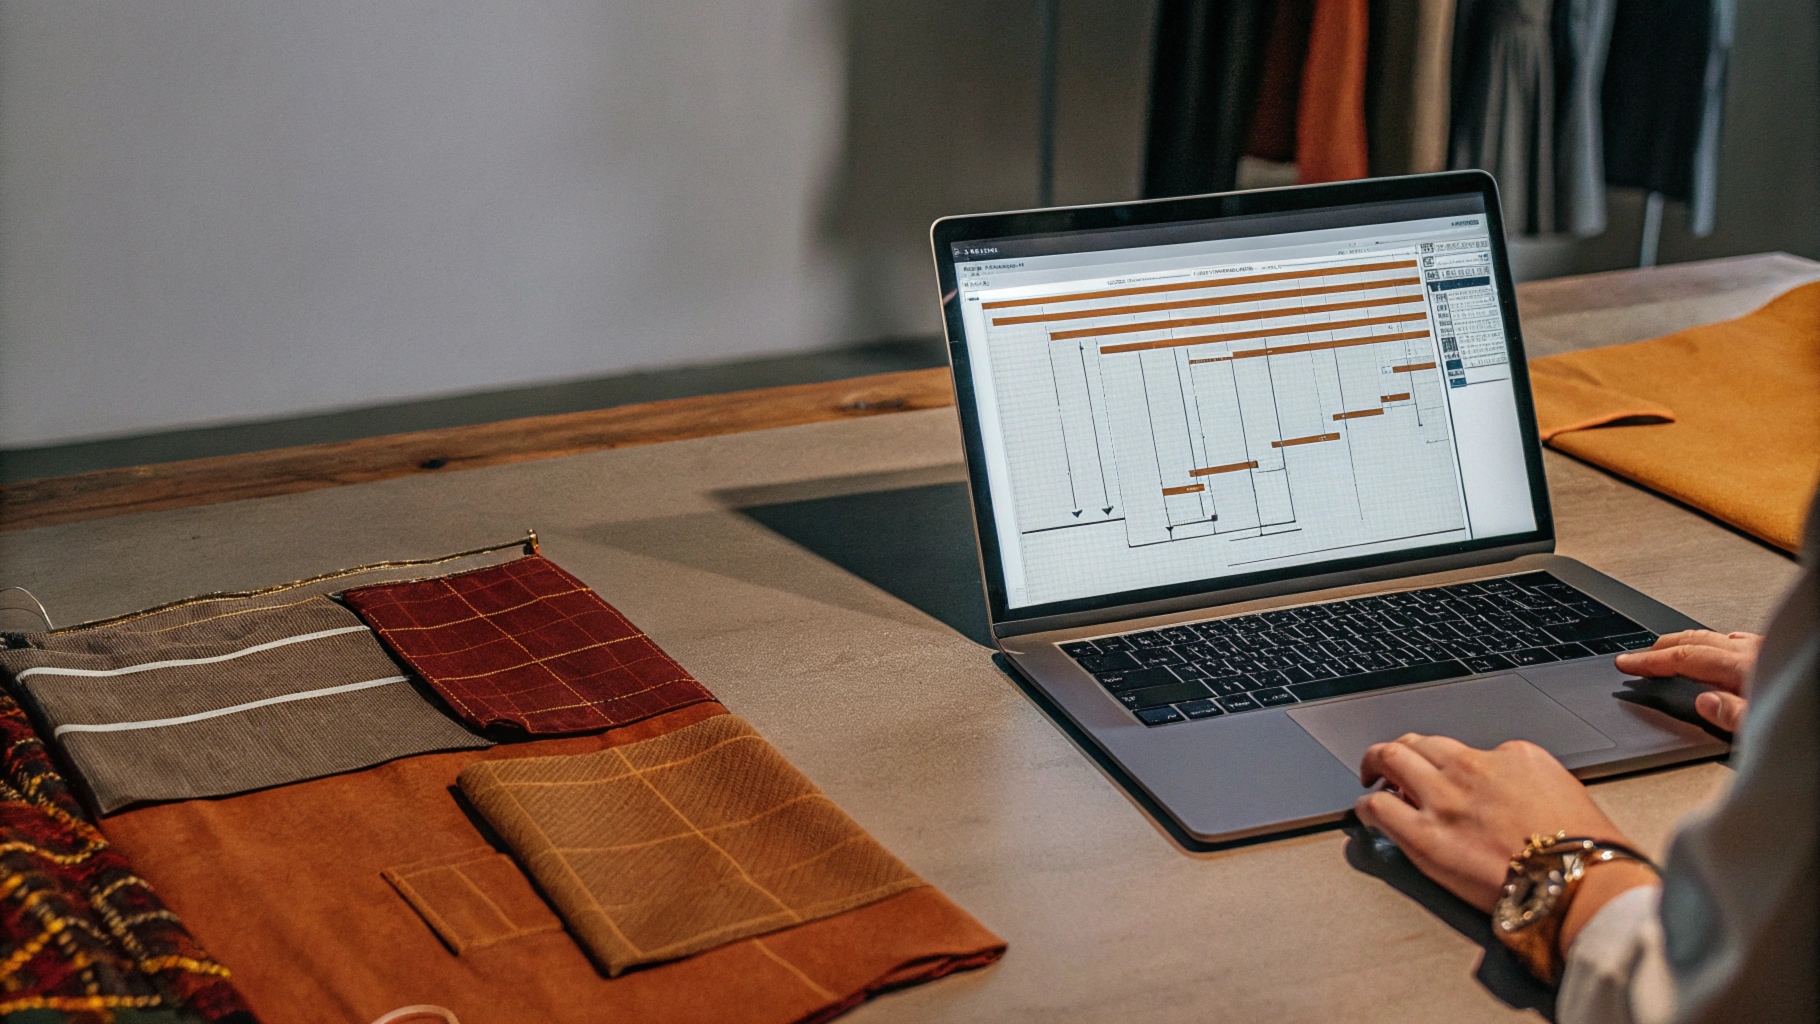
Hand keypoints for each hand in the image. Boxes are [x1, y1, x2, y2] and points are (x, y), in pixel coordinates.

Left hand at [1354, 734, 1632, 912]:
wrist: (1582, 880)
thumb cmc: (1585, 848)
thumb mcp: (1563, 790)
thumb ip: (1527, 783)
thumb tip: (1507, 792)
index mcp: (1512, 755)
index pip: (1465, 749)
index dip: (1449, 764)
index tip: (1446, 778)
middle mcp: (1472, 768)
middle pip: (1420, 743)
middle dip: (1401, 751)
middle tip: (1389, 764)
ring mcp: (1444, 800)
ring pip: (1390, 759)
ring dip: (1376, 765)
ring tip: (1372, 777)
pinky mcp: (1425, 836)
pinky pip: (1378, 808)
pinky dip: (1366, 806)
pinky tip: (1368, 812)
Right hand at [1614, 630, 1760, 731]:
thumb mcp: (1771, 728)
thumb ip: (1735, 716)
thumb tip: (1704, 703)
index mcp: (1745, 669)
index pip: (1685, 658)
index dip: (1651, 661)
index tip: (1626, 663)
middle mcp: (1756, 653)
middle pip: (1696, 640)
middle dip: (1660, 647)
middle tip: (1636, 656)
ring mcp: (1770, 650)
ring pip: (1717, 637)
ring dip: (1687, 643)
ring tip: (1669, 651)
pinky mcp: (1781, 655)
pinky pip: (1740, 641)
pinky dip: (1719, 643)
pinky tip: (1721, 649)